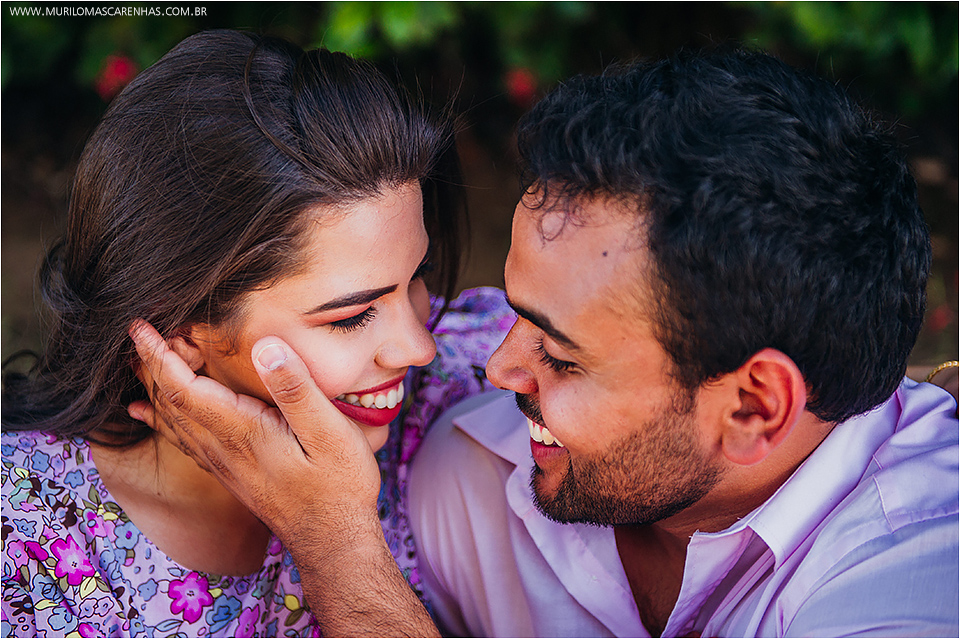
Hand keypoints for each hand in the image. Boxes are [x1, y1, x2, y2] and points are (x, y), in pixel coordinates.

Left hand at [128, 320, 438, 636]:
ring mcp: (224, 464)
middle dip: (150, 364)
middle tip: (138, 331)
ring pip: (173, 421)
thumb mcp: (329, 432)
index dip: (159, 355)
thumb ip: (295, 389)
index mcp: (241, 431)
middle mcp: (223, 448)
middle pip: (170, 402)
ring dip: (153, 388)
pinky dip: (160, 419)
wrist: (333, 542)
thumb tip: (266, 346)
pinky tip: (147, 415)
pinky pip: (183, 440)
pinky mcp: (231, 474)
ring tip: (137, 362)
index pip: (184, 388)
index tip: (140, 326)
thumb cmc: (338, 486)